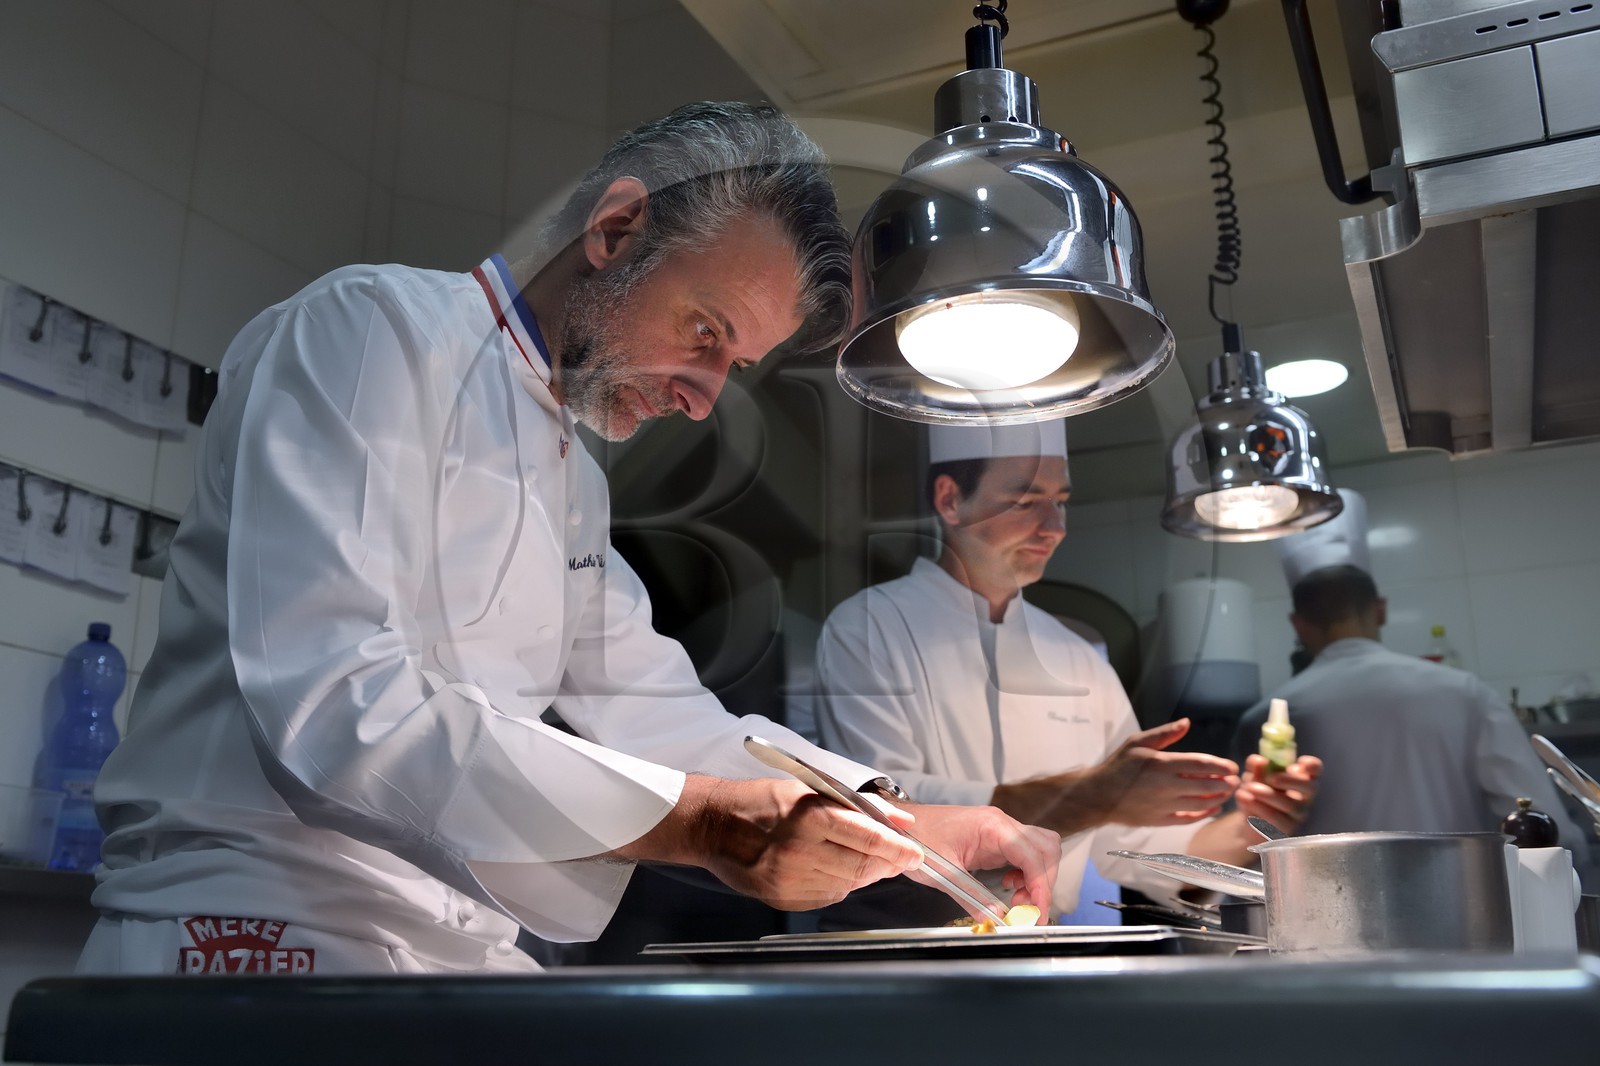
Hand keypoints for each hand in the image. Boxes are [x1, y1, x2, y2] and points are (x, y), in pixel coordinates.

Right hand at [618, 775, 923, 909]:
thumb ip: (855, 804)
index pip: (866, 836)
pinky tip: (837, 870)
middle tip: (899, 856)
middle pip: (861, 866)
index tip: (914, 852)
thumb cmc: (759, 801)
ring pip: (847, 884)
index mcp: (807, 817)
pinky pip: (826, 896)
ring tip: (867, 860)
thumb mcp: (807, 789)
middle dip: (885, 862)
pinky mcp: (781, 898)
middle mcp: (799, 852)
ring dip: (864, 874)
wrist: (711, 825)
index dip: (896, 847)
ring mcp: (789, 879)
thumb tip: (899, 819)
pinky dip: (840, 885)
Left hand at [877, 801, 1060, 916]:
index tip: (1038, 913)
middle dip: (1043, 881)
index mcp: (991, 826)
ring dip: (1036, 878)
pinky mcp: (994, 840)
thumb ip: (973, 897)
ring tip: (1016, 899)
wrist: (899, 825)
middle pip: (1046, 848)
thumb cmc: (917, 839)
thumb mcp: (944, 874)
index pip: (1033, 854)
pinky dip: (1024, 874)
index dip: (1041, 886)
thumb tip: (997, 919)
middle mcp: (1001, 824)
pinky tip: (1006, 886)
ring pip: (1038, 850)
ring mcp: (999, 831)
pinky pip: (1023, 855)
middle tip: (1027, 908)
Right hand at [991, 719, 1237, 834]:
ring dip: (1218, 798)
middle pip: (1206, 786)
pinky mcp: (1162, 820)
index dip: (1220, 766)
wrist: (1099, 795)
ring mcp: (1165, 805)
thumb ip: (1165, 734)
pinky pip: (1190, 819)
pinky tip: (1212, 808)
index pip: (1201, 764)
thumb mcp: (1138, 742)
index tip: (1231, 766)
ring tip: (1227, 792)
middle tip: (1235, 780)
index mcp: (1161, 764)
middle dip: (1225, 783)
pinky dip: (1204, 814)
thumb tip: (1187, 723)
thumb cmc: (1119, 765)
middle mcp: (1166, 786)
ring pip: (1201, 804)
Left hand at [1234, 754, 1321, 834]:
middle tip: (1271, 778)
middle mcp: (1304, 796)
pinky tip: (1244, 799)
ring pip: (1292, 806)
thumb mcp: (1253, 775)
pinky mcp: (1287, 830)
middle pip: (1310, 787)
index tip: (1301, 761)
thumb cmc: (1256, 790)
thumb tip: (1259, 760)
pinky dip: (1259, 808)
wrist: (1247, 819)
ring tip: (1249, 788)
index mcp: (1300, 777)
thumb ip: (1256, 766)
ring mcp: (1298, 815)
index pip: (1315, 770)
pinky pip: (1278, 821)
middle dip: (1290, 781)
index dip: (1312, 765)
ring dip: (1269, 795)